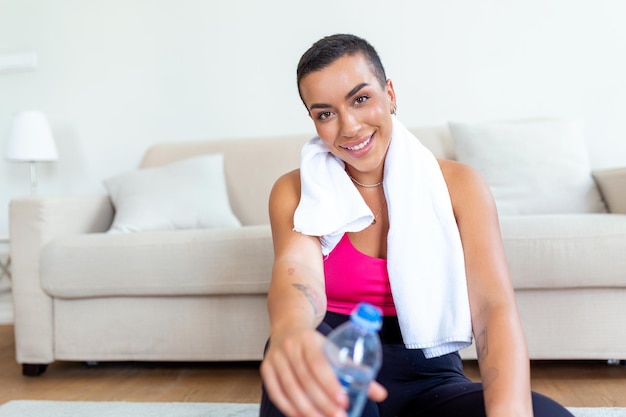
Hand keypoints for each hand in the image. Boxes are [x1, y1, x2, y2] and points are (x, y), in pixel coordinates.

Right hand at [260, 328, 386, 416]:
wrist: (287, 326)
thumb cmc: (315, 343)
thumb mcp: (334, 348)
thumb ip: (355, 370)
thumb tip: (381, 394)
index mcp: (309, 339)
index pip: (318, 363)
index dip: (330, 384)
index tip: (344, 402)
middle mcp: (289, 347)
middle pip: (305, 379)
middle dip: (322, 402)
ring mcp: (275, 358)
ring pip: (289, 388)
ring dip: (306, 409)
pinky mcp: (266, 369)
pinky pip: (275, 392)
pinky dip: (288, 407)